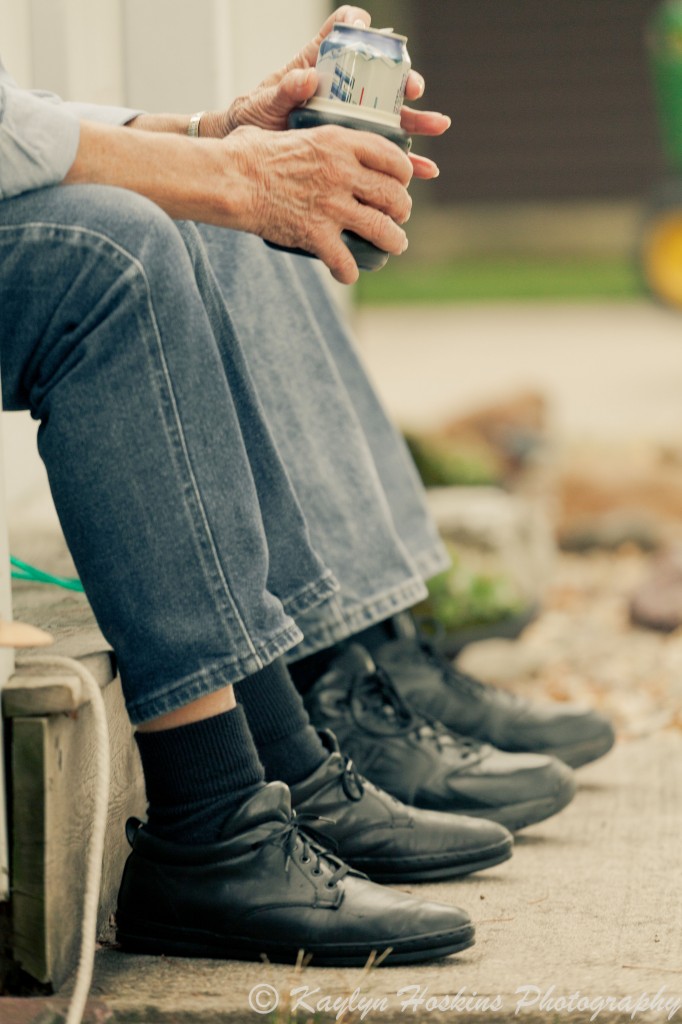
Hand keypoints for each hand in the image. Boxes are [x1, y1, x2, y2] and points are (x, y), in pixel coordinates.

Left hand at [204, 5, 449, 179]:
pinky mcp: (357, 151)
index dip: (357, 24)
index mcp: (321, 66)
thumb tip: (306, 78)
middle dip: (403, 80)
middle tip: (413, 89)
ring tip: (438, 124)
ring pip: (394, 117)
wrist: (252, 164)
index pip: (343, 32)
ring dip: (418, 121)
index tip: (367, 28)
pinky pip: (388, 157)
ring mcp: (354, 121)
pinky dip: (408, 163)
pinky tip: (427, 170)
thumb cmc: (255, 124)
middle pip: (382, 78)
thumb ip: (283, 91)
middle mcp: (345, 92)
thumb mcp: (263, 106)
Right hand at [226, 123, 412, 284]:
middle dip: (402, 209)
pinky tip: (348, 273)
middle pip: (393, 195)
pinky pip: (345, 261)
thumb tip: (304, 126)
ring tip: (395, 245)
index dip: (404, 173)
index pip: (392, 157)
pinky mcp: (316, 234)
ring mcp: (332, 206)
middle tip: (398, 217)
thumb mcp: (291, 130)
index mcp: (340, 143)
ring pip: (381, 229)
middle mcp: (343, 173)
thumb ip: (313, 136)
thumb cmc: (250, 153)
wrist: (231, 180)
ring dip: (393, 240)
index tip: (401, 182)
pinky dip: (349, 271)